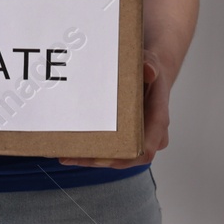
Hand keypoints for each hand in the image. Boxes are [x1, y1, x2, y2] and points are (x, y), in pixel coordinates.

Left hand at [59, 51, 170, 167]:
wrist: (150, 73)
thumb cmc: (150, 71)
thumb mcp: (151, 62)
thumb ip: (150, 65)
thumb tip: (148, 70)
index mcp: (157, 121)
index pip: (145, 149)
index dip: (123, 157)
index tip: (101, 158)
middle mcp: (150, 135)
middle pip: (126, 158)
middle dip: (99, 160)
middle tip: (72, 157)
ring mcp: (138, 138)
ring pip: (116, 157)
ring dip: (91, 159)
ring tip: (65, 156)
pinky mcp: (126, 136)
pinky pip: (111, 149)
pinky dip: (91, 151)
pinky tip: (70, 151)